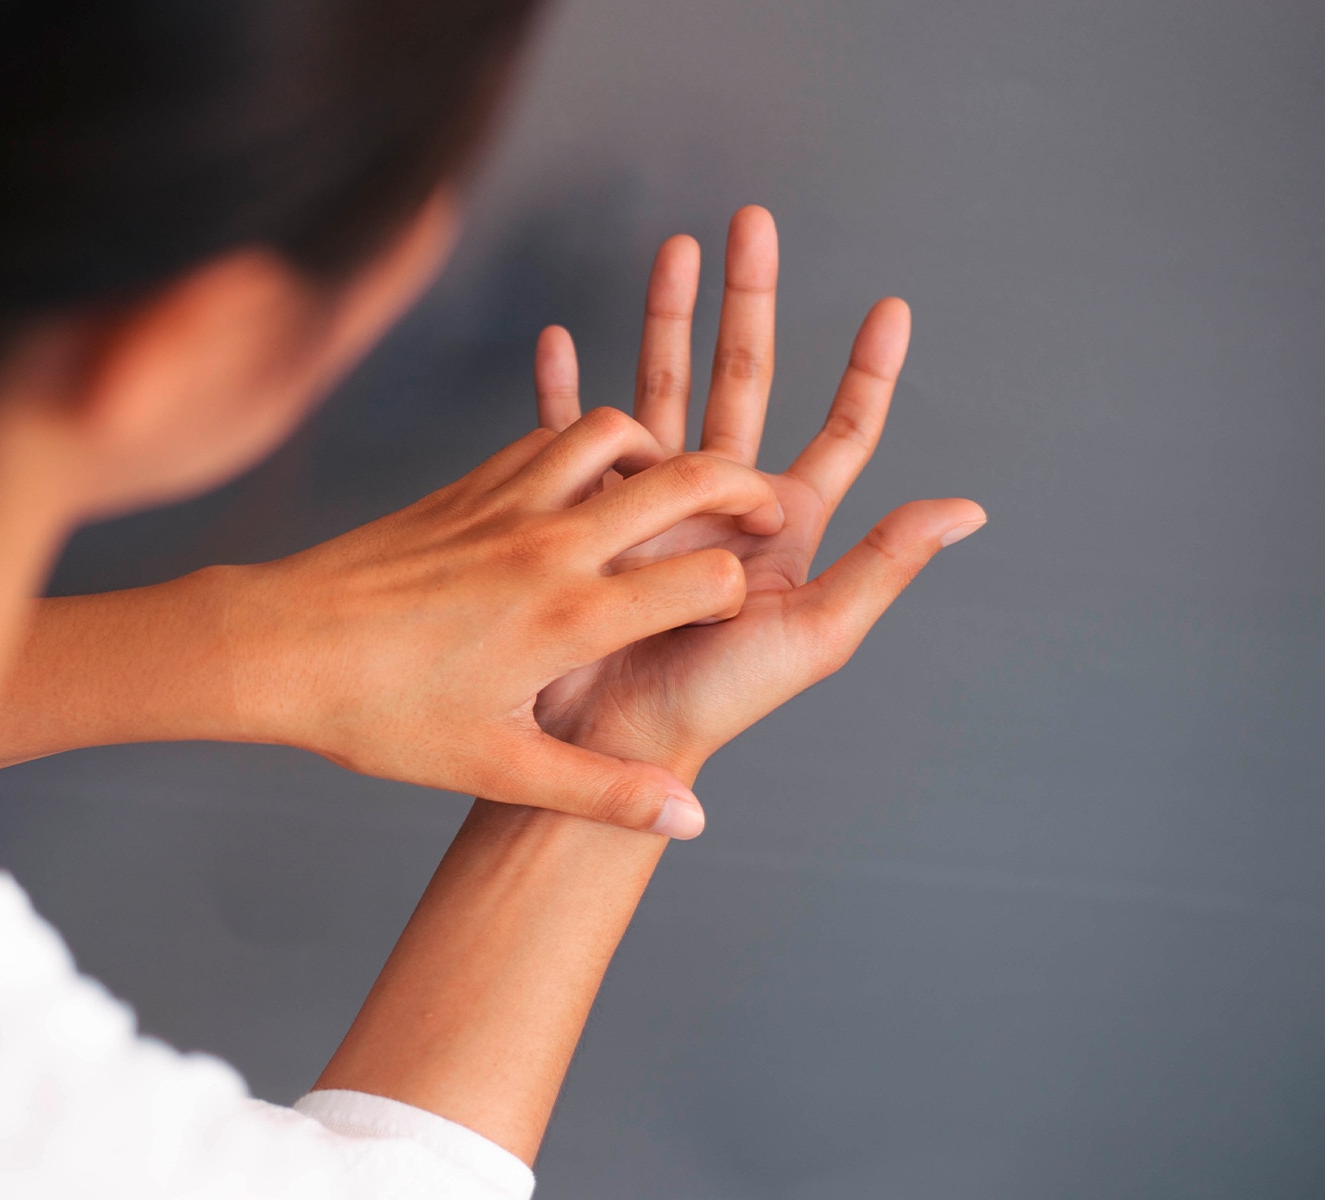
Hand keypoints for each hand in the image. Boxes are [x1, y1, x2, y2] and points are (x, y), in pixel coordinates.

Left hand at [208, 413, 797, 833]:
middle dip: (744, 489)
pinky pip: (549, 436)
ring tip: (672, 490)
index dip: (745, 591)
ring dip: (661, 450)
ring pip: (615, 431)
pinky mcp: (468, 486)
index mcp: (570, 618)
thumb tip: (691, 822)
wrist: (278, 645)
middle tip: (767, 510)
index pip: (707, 577)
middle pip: (684, 479)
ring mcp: (507, 503)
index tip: (747, 611)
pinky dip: (590, 445)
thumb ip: (603, 793)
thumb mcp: (497, 767)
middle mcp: (550, 545)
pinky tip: (590, 484)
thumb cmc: (382, 716)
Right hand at [528, 206, 986, 808]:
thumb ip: (885, 564)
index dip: (867, 372)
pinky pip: (572, 436)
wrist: (609, 735)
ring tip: (673, 247)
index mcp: (784, 526)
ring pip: (662, 384)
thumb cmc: (716, 700)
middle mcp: (719, 501)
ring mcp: (650, 501)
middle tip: (752, 223)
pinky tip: (561, 339)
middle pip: (744, 379)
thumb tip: (968, 507)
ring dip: (666, 317)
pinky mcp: (585, 514)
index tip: (891, 306)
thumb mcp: (817, 633)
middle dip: (750, 301)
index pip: (839, 432)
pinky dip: (562, 389)